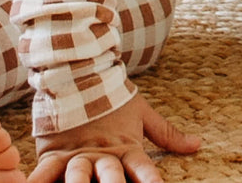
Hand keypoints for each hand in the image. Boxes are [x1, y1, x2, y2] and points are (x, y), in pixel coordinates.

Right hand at [28, 95, 200, 182]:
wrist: (79, 70)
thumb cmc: (113, 96)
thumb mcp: (143, 114)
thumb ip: (168, 134)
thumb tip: (198, 144)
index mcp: (126, 147)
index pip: (143, 170)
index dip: (150, 181)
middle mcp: (102, 154)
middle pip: (110, 177)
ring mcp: (76, 154)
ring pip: (76, 177)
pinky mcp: (53, 153)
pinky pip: (44, 173)